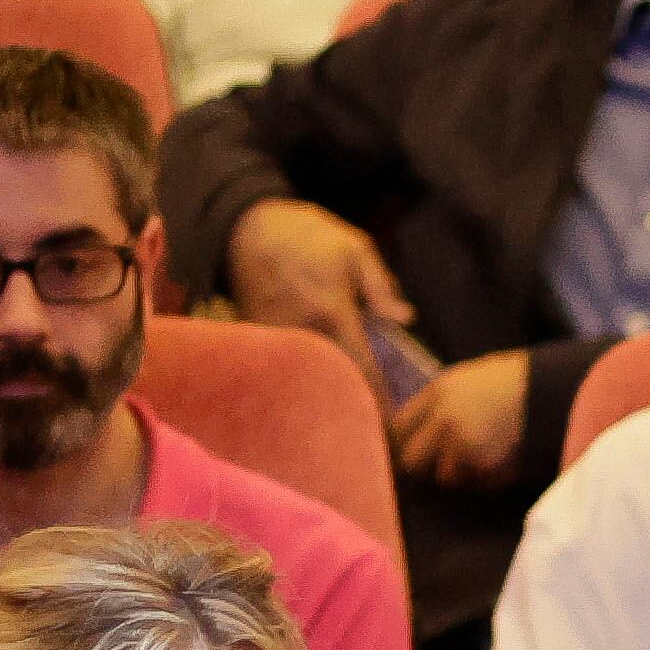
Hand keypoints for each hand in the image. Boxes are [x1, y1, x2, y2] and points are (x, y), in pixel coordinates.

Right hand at [224, 198, 414, 405]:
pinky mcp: (259, 337)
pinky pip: (286, 366)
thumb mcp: (354, 249)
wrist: (246, 226)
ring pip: (310, 380)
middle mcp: (305, 331)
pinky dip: (302, 377)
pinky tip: (316, 384)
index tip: (395, 421)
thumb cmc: (306, 235)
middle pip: (337, 384)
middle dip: (357, 404)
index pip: (364, 369)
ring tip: (347, 409)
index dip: (381, 399)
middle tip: (378, 424)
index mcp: (334, 312)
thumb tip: (404, 318)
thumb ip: (381, 286)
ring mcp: (279, 337)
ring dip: (329, 395)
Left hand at [392, 348, 531, 488]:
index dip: (407, 443)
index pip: (400, 427)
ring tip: (484, 465)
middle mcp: (442, 417)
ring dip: (462, 476)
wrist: (553, 390)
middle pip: (411, 459)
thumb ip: (445, 401)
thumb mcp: (472, 379)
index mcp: (438, 391)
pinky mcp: (483, 462)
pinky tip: (503, 466)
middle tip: (446, 468)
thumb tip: (427, 428)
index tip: (418, 453)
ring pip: (445, 477)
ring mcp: (461, 442)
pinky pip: (476, 483)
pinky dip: (487, 482)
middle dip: (427, 468)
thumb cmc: (518, 382)